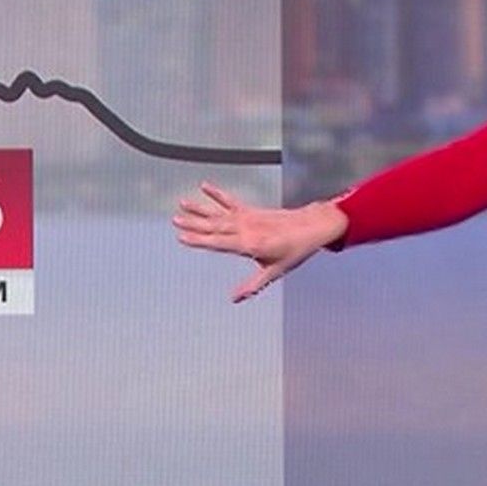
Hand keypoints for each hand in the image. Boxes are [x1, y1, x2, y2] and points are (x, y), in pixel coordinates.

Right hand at [172, 182, 348, 302]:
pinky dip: (217, 194)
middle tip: (175, 221)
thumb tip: (234, 299)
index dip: (199, 240)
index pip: (218, 243)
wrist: (311, 227)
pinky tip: (205, 186)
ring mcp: (248, 218)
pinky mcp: (251, 211)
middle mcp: (246, 228)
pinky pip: (231, 201)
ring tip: (182, 203)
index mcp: (250, 244)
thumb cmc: (294, 251)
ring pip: (219, 213)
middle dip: (194, 223)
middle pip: (214, 226)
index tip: (181, 237)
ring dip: (200, 209)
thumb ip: (253, 285)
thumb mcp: (275, 272)